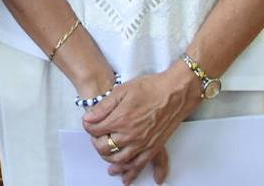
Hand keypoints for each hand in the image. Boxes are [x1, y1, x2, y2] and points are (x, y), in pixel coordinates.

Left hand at [82, 66, 200, 183]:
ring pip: (120, 160)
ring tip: (106, 156)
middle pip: (105, 148)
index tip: (89, 124)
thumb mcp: (121, 91)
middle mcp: (130, 135)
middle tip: (96, 138)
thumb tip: (89, 118)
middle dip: (97, 143)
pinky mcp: (154, 147)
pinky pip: (140, 164)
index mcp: (120, 120)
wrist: (175, 93)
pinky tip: (126, 176)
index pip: (95, 130)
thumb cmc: (151, 88)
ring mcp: (143, 144)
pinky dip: (131, 172)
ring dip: (110, 160)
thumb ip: (103, 107)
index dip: (88, 127)